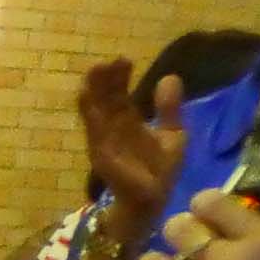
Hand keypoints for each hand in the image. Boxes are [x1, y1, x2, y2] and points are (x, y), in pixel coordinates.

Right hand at [76, 60, 183, 236]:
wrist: (154, 200)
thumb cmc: (159, 168)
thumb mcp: (172, 133)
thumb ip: (170, 108)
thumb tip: (171, 77)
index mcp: (128, 120)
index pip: (120, 93)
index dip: (119, 76)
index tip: (124, 59)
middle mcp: (112, 127)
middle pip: (104, 98)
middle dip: (103, 80)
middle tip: (107, 61)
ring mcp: (105, 140)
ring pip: (95, 111)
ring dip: (93, 93)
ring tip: (93, 73)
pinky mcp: (102, 155)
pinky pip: (95, 133)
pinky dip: (91, 117)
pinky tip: (87, 100)